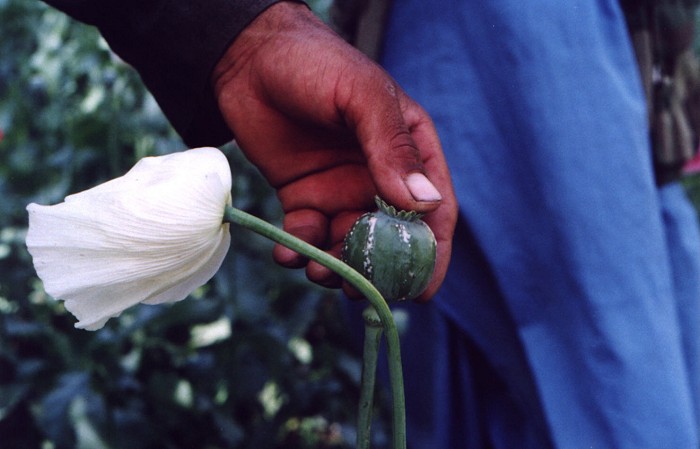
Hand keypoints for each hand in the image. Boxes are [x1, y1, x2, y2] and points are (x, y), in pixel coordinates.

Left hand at [212, 2, 456, 299]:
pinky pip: (308, 236)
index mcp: (410, 153)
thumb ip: (391, 148)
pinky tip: (286, 251)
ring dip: (335, 266)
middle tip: (355, 287)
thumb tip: (423, 204)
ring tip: (315, 268)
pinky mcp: (303, 197)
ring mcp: (340, 190)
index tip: (420, 291)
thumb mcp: (362, 98)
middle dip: (375, 270)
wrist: (249, 56)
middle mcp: (379, 178)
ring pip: (348, 245)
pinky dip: (298, 251)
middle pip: (390, 239)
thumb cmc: (317, 64)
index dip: (431, 254)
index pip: (433, 212)